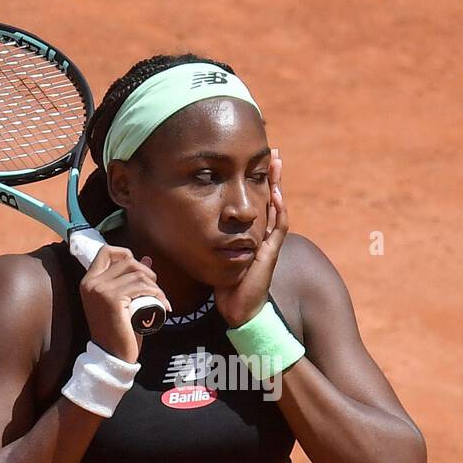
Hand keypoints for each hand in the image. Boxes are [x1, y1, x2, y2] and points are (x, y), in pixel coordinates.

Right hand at [79, 245, 170, 363]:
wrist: (112, 355)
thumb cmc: (118, 330)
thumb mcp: (124, 302)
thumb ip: (130, 281)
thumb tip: (147, 259)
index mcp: (88, 281)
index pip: (105, 251)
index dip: (125, 253)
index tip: (140, 269)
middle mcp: (91, 283)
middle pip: (127, 261)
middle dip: (147, 273)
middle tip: (155, 290)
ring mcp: (100, 290)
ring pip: (137, 274)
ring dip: (155, 286)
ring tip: (161, 300)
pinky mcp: (112, 299)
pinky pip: (141, 287)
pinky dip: (157, 294)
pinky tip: (164, 305)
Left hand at [214, 146, 287, 327]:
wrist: (237, 309)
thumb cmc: (224, 286)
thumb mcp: (214, 254)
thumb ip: (208, 239)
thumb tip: (184, 222)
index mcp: (251, 234)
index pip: (257, 202)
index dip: (259, 182)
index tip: (256, 160)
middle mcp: (264, 235)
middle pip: (272, 199)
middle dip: (273, 176)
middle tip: (273, 153)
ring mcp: (269, 244)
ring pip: (278, 208)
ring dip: (278, 186)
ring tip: (276, 164)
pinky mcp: (270, 254)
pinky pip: (278, 228)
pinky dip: (278, 210)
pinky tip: (275, 194)